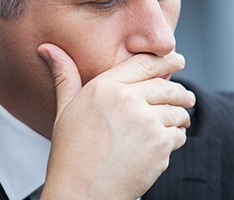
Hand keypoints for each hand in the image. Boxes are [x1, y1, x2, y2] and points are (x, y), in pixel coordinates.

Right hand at [38, 43, 194, 198]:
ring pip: (177, 111)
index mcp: (105, 87)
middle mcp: (128, 99)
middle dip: (180, 91)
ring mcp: (146, 122)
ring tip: (180, 119)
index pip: (145, 62)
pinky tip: (167, 142)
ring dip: (181, 115)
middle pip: (167, 86)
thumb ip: (65, 76)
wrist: (81, 192)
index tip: (178, 59)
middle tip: (186, 96)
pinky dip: (177, 137)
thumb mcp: (65, 109)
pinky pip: (178, 134)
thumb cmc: (71, 151)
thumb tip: (47, 48)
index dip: (167, 59)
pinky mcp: (159, 145)